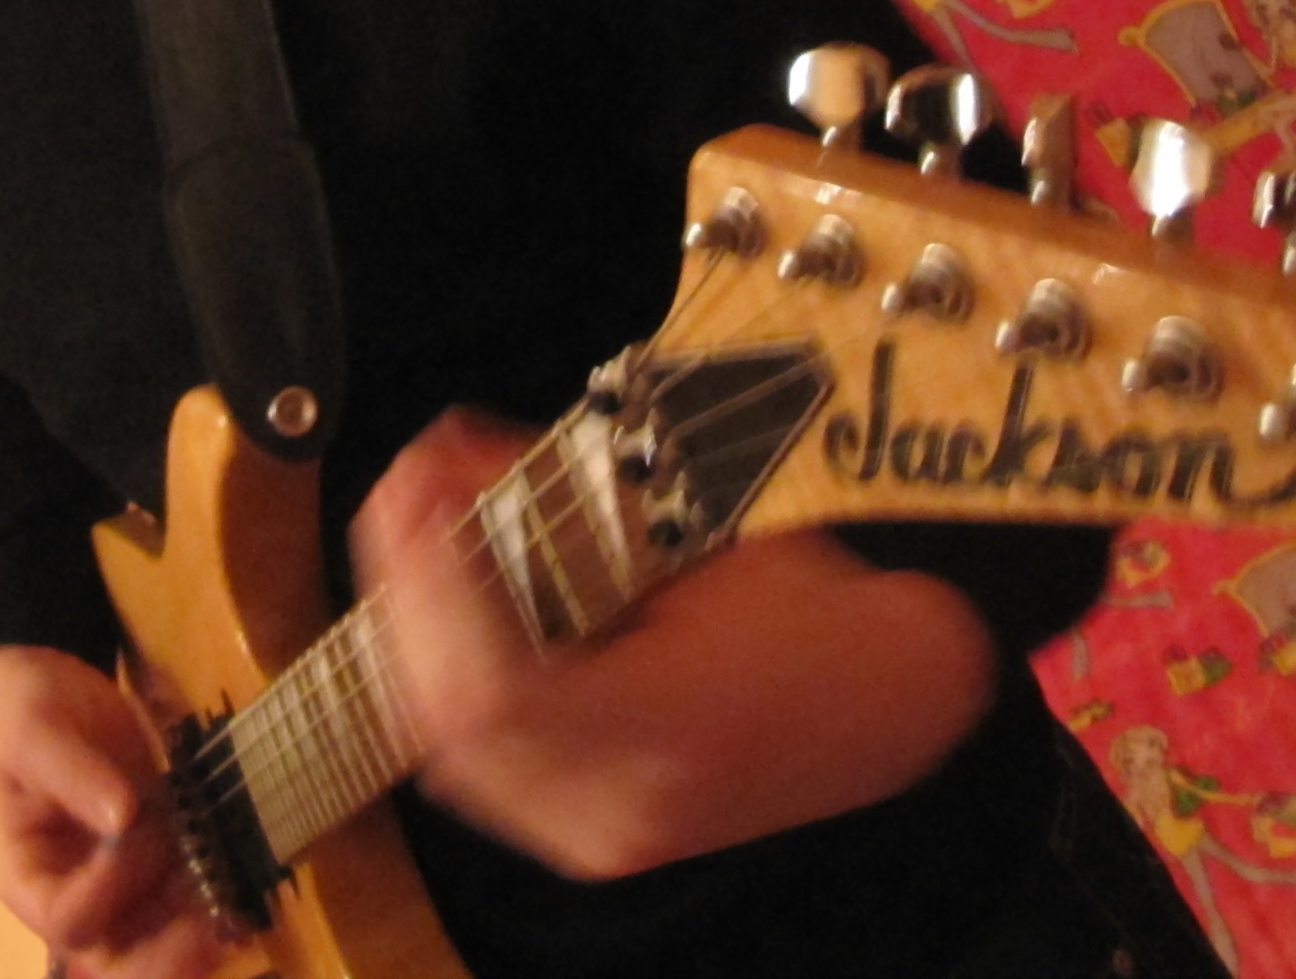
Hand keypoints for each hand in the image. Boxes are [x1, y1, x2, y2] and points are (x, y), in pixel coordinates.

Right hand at [0, 644, 225, 978]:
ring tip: (240, 904)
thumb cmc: (27, 709)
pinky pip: (182, 895)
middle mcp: (70, 893)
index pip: (65, 917)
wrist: (55, 684)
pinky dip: (215, 894)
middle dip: (164, 956)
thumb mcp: (34, 730)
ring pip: (156, 936)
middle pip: (112, 955)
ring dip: (198, 926)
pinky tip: (247, 883)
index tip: (134, 826)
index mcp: (25, 874)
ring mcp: (116, 881)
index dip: (106, 887)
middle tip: (215, 933)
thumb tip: (122, 816)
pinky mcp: (153, 859)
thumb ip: (71, 773)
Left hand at [353, 410, 997, 879]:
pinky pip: (478, 758)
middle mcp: (621, 806)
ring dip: (416, 632)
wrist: (890, 702)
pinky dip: (448, 673)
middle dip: (406, 593)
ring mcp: (600, 830)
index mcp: (667, 734)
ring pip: (447, 743)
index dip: (432, 588)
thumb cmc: (819, 609)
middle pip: (449, 721)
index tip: (414, 492)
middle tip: (405, 494)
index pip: (494, 692)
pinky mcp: (588, 823)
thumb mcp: (702, 529)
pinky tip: (451, 604)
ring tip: (419, 534)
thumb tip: (461, 464)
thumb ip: (571, 505)